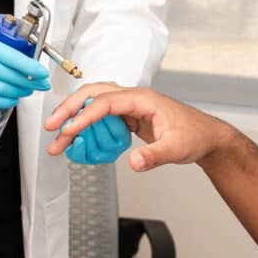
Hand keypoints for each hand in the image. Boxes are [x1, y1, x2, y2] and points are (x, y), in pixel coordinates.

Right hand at [0, 17, 52, 108]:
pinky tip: (12, 98)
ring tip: (29, 90)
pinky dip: (5, 101)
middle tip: (41, 84)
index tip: (43, 72)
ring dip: (21, 92)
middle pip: (14, 77)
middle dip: (32, 82)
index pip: (16, 59)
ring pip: (5, 90)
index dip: (34, 69)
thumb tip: (10, 29)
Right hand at [46, 84, 231, 172]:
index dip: (84, 116)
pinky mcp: (129, 117)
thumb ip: (155, 156)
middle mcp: (133, 98)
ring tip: (59, 138)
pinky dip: (86, 125)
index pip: (105, 103)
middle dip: (69, 109)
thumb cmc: (195, 136)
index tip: (68, 130)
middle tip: (52, 128)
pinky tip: (80, 140)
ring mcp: (130, 106)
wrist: (206, 137)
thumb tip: (134, 163)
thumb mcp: (177, 149)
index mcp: (143, 99)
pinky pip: (101, 116)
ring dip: (74, 117)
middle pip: (93, 94)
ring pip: (94, 103)